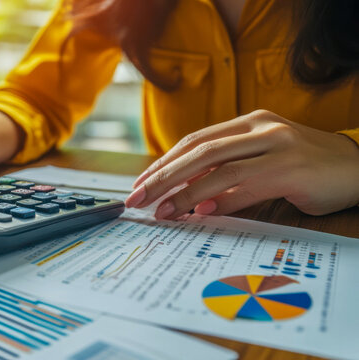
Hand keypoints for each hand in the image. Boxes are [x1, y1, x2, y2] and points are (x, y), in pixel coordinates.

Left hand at [126, 110, 358, 217]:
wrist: (358, 166)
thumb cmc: (305, 167)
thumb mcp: (261, 163)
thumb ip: (228, 173)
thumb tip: (189, 197)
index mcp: (247, 122)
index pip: (194, 140)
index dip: (164, 162)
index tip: (142, 183)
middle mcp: (259, 128)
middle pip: (198, 150)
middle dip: (163, 176)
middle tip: (138, 197)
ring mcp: (276, 145)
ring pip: (218, 166)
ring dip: (185, 192)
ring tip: (162, 210)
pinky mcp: (292, 168)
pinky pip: (247, 184)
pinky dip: (222, 199)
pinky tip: (200, 212)